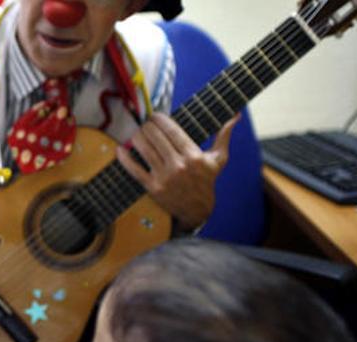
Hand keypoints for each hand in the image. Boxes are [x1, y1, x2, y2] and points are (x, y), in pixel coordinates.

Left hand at [117, 113, 238, 230]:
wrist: (197, 209)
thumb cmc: (207, 180)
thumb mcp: (218, 159)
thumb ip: (224, 136)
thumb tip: (235, 116)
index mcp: (193, 155)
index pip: (171, 130)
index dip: (159, 119)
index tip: (155, 116)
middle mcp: (178, 165)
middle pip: (155, 136)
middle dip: (147, 126)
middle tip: (146, 125)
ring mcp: (164, 177)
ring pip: (143, 148)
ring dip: (137, 137)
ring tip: (138, 134)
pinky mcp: (152, 188)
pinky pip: (134, 169)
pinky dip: (124, 157)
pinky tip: (121, 149)